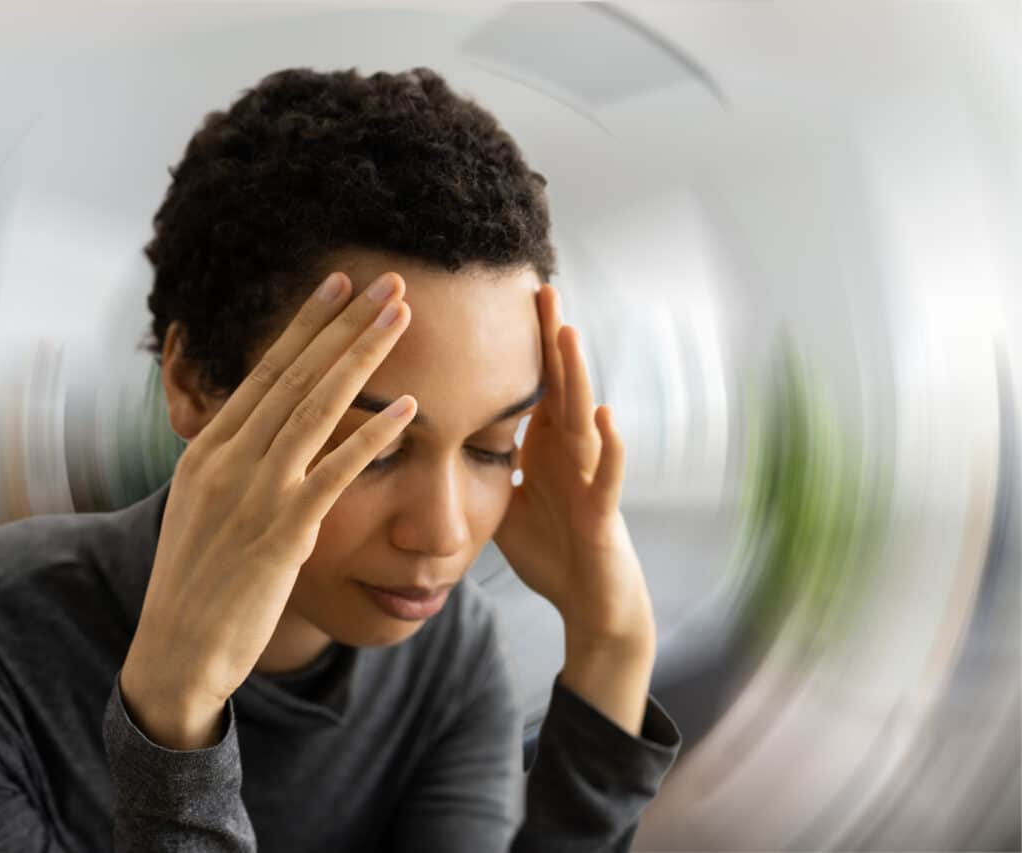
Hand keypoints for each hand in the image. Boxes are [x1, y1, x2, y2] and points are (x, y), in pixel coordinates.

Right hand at [120, 270, 416, 748]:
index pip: (265, 370)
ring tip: (402, 317)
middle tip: (388, 281)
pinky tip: (408, 410)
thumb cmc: (195, 584)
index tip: (339, 285)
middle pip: (297, 375)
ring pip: (317, 408)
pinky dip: (372, 437)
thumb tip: (263, 433)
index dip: (307, 324)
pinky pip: (335, 474)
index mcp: (208, 448)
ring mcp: (254, 493)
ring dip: (363, 358)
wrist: (174, 652)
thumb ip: (233, 465)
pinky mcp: (281, 533)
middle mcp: (228, 459)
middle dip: (346, 322)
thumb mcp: (202, 508)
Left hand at [492, 284, 654, 654]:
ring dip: (578, 375)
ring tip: (569, 332)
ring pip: (583, 418)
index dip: (521, 345)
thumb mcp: (504, 500)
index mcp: (545, 446)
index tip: (506, 298)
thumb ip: (482, 465)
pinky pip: (608, 475)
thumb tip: (436, 438)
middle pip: (559, 385)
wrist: (589, 601)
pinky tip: (603, 415)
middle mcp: (570, 453)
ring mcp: (590, 478)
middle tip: (542, 287)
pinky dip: (609, 446)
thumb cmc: (551, 549)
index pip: (532, 384)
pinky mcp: (602, 512)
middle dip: (551, 339)